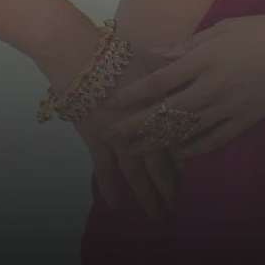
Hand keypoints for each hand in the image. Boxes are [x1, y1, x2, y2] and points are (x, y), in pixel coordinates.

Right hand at [69, 48, 186, 219]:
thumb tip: (185, 79)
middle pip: (161, 158)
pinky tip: (116, 204)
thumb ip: (168, 72)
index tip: (189, 176)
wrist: (75, 50)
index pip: (179, 135)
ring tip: (157, 214)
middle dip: (169, 184)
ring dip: (147, 193)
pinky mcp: (96, 136)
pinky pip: (105, 167)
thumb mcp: (149, 57)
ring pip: (138, 168)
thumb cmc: (112, 50)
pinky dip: (109, 185)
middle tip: (176, 206)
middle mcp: (144, 120)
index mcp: (160, 100)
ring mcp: (119, 131)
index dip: (185, 157)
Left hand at [102, 13, 264, 161]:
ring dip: (158, 141)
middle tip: (113, 136)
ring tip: (136, 150)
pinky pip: (214, 140)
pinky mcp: (245, 121)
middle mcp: (212, 87)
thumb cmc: (264, 31)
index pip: (160, 81)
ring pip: (186, 130)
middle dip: (136, 125)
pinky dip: (193, 148)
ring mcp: (229, 108)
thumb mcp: (223, 29)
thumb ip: (187, 45)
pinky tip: (178, 154)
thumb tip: (156, 54)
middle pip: (166, 112)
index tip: (113, 103)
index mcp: (204, 59)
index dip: (134, 94)